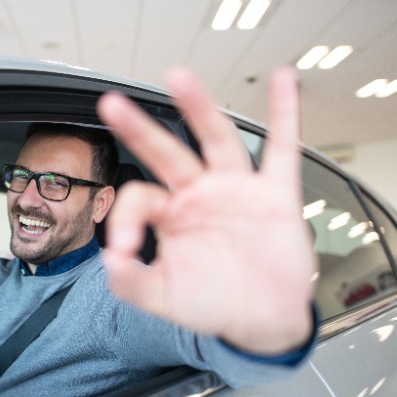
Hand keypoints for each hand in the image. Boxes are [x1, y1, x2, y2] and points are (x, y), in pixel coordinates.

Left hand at [96, 66, 315, 354]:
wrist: (262, 320)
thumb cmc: (213, 303)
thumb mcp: (164, 297)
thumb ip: (132, 283)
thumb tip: (109, 262)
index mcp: (170, 213)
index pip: (140, 196)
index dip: (125, 219)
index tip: (125, 250)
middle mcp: (200, 192)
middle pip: (166, 151)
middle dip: (140, 128)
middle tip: (111, 103)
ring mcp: (236, 189)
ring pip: (215, 139)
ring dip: (199, 107)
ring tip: (178, 77)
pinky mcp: (275, 194)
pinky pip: (283, 148)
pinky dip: (286, 114)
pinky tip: (282, 82)